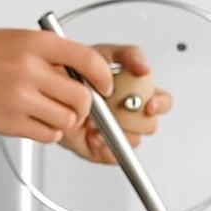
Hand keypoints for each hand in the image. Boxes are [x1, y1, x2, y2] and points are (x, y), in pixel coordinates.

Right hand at [0, 27, 114, 144]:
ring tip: (48, 110)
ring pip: (68, 120)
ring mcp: (19, 97)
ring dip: (65, 120)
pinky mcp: (11, 122)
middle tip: (73, 103)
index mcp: (36, 44)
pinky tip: (35, 119)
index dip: (104, 77)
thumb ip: (58, 56)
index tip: (104, 86)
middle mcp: (29, 69)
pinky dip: (49, 131)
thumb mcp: (24, 40)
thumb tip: (94, 79)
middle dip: (84, 106)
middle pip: (84, 99)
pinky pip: (50, 135)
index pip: (89, 60)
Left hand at [59, 44, 172, 163]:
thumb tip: (145, 68)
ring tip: (95, 120)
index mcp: (138, 93)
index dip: (160, 104)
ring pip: (132, 140)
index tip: (149, 104)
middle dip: (132, 119)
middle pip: (150, 125)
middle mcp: (131, 114)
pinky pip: (114, 156)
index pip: (163, 102)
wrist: (47, 90)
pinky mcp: (105, 149)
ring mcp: (119, 132)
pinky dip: (103, 147)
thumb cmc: (77, 71)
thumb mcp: (103, 54)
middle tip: (113, 108)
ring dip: (115, 131)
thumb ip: (130, 55)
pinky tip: (93, 135)